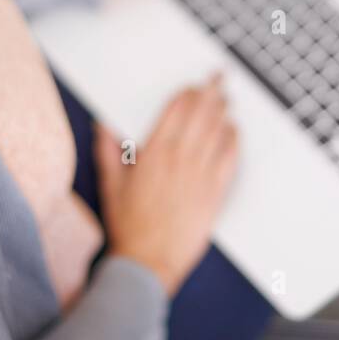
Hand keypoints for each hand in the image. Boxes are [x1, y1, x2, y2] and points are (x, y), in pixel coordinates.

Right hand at [94, 72, 239, 296]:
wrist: (148, 261)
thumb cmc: (128, 225)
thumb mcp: (111, 185)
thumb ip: (108, 151)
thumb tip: (104, 126)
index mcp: (154, 152)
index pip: (177, 109)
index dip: (187, 93)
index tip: (192, 86)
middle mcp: (181, 157)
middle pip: (202, 114)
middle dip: (211, 92)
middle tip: (219, 78)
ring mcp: (201, 174)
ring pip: (218, 131)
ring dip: (223, 111)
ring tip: (226, 98)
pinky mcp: (215, 192)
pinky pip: (230, 158)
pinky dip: (233, 140)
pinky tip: (234, 131)